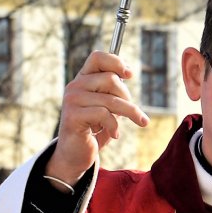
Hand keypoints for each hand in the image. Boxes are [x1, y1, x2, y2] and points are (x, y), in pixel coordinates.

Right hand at [45, 51, 148, 183]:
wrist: (75, 154)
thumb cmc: (94, 130)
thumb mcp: (107, 107)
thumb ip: (113, 90)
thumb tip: (127, 73)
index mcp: (82, 80)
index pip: (97, 58)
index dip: (115, 62)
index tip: (129, 74)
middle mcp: (75, 86)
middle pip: (110, 79)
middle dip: (127, 96)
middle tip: (132, 112)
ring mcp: (72, 100)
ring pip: (111, 99)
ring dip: (129, 112)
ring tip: (139, 121)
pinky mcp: (73, 116)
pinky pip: (103, 114)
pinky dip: (114, 126)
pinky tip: (115, 134)